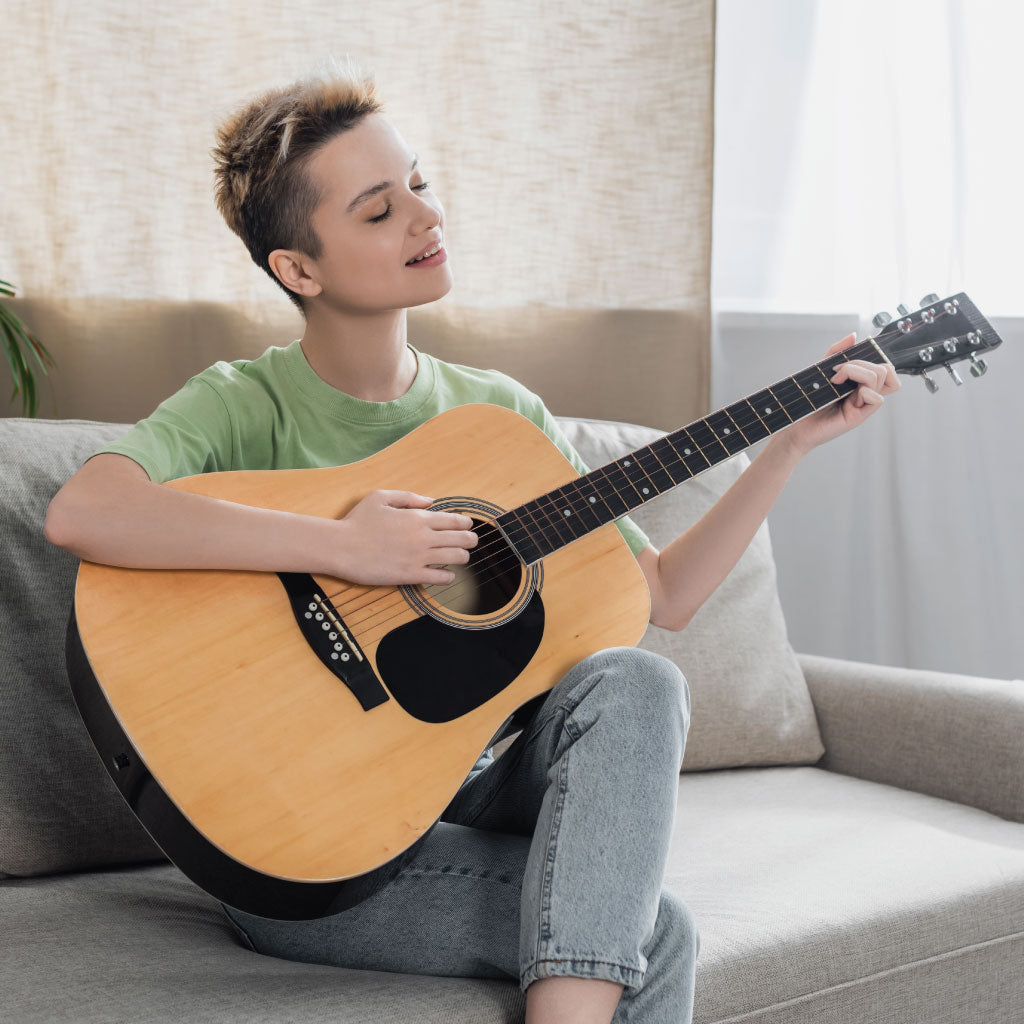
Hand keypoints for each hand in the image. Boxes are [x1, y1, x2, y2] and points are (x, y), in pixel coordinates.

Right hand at [332, 490, 477, 585]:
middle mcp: (423, 537)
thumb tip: (430, 501)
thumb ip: (409, 497)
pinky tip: (445, 574)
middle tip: (470, 542)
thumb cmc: (357, 521)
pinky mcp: (410, 575)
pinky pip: (441, 578)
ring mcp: (419, 557)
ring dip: (463, 557)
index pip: (455, 520)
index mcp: (418, 517)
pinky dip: (449, 577)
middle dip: (471, 540)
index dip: (466, 523)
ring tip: (459, 557)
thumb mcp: (380, 497)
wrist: (340, 547)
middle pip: (463, 539)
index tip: (467, 526)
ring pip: (458, 558)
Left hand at [774, 331, 901, 456]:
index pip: (883, 365)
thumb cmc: (807, 401)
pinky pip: (877, 399)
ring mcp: (862, 404)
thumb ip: (837, 352)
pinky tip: (845, 395)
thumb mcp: (821, 370)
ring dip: (859, 372)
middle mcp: (864, 392)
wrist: (794, 425)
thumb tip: (853, 336)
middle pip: (885, 368)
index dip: (871, 356)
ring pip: (882, 377)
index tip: (844, 359)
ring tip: (837, 381)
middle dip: (860, 362)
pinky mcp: (858, 416)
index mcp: (859, 382)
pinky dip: (864, 391)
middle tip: (837, 372)